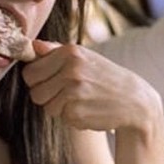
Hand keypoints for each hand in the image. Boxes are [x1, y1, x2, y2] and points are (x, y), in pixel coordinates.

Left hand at [22, 40, 162, 132]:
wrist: (134, 100)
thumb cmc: (103, 75)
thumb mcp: (82, 56)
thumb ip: (54, 50)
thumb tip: (32, 45)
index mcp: (69, 52)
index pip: (30, 72)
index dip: (37, 79)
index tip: (49, 80)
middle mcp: (70, 70)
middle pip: (35, 92)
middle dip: (46, 95)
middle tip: (65, 92)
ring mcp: (74, 92)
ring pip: (46, 107)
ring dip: (59, 107)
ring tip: (79, 99)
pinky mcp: (77, 113)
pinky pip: (61, 118)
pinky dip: (71, 116)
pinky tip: (87, 108)